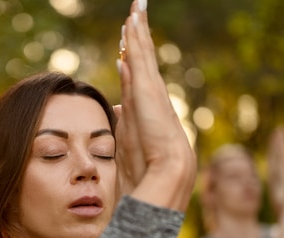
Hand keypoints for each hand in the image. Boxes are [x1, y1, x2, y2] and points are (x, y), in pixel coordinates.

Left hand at [116, 0, 195, 209]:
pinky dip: (137, 37)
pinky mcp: (148, 89)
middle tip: (135, 15)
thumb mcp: (128, 142)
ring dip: (138, 32)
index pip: (137, 79)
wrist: (165, 175)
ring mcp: (152, 91)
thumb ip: (124, 122)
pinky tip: (133, 20)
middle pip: (142, 61)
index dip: (132, 61)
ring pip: (142, 54)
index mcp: (149, 110)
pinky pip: (140, 56)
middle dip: (137, 39)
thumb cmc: (147, 169)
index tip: (126, 45)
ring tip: (136, 10)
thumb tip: (118, 108)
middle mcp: (153, 97)